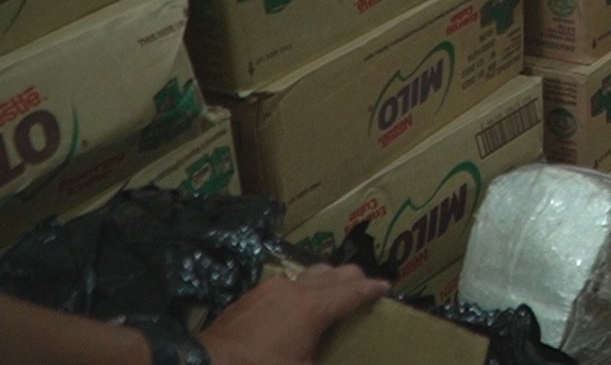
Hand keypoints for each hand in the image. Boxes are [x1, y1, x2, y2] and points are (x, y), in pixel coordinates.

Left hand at [199, 265, 388, 364]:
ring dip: (329, 280)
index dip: (374, 289)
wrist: (207, 363)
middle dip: (355, 279)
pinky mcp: (253, 293)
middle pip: (337, 273)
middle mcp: (296, 289)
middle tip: (365, 289)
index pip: (354, 291)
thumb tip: (331, 357)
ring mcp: (272, 287)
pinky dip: (303, 288)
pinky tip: (297, 304)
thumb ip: (323, 357)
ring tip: (334, 292)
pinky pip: (288, 282)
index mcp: (314, 307)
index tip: (386, 287)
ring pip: (311, 272)